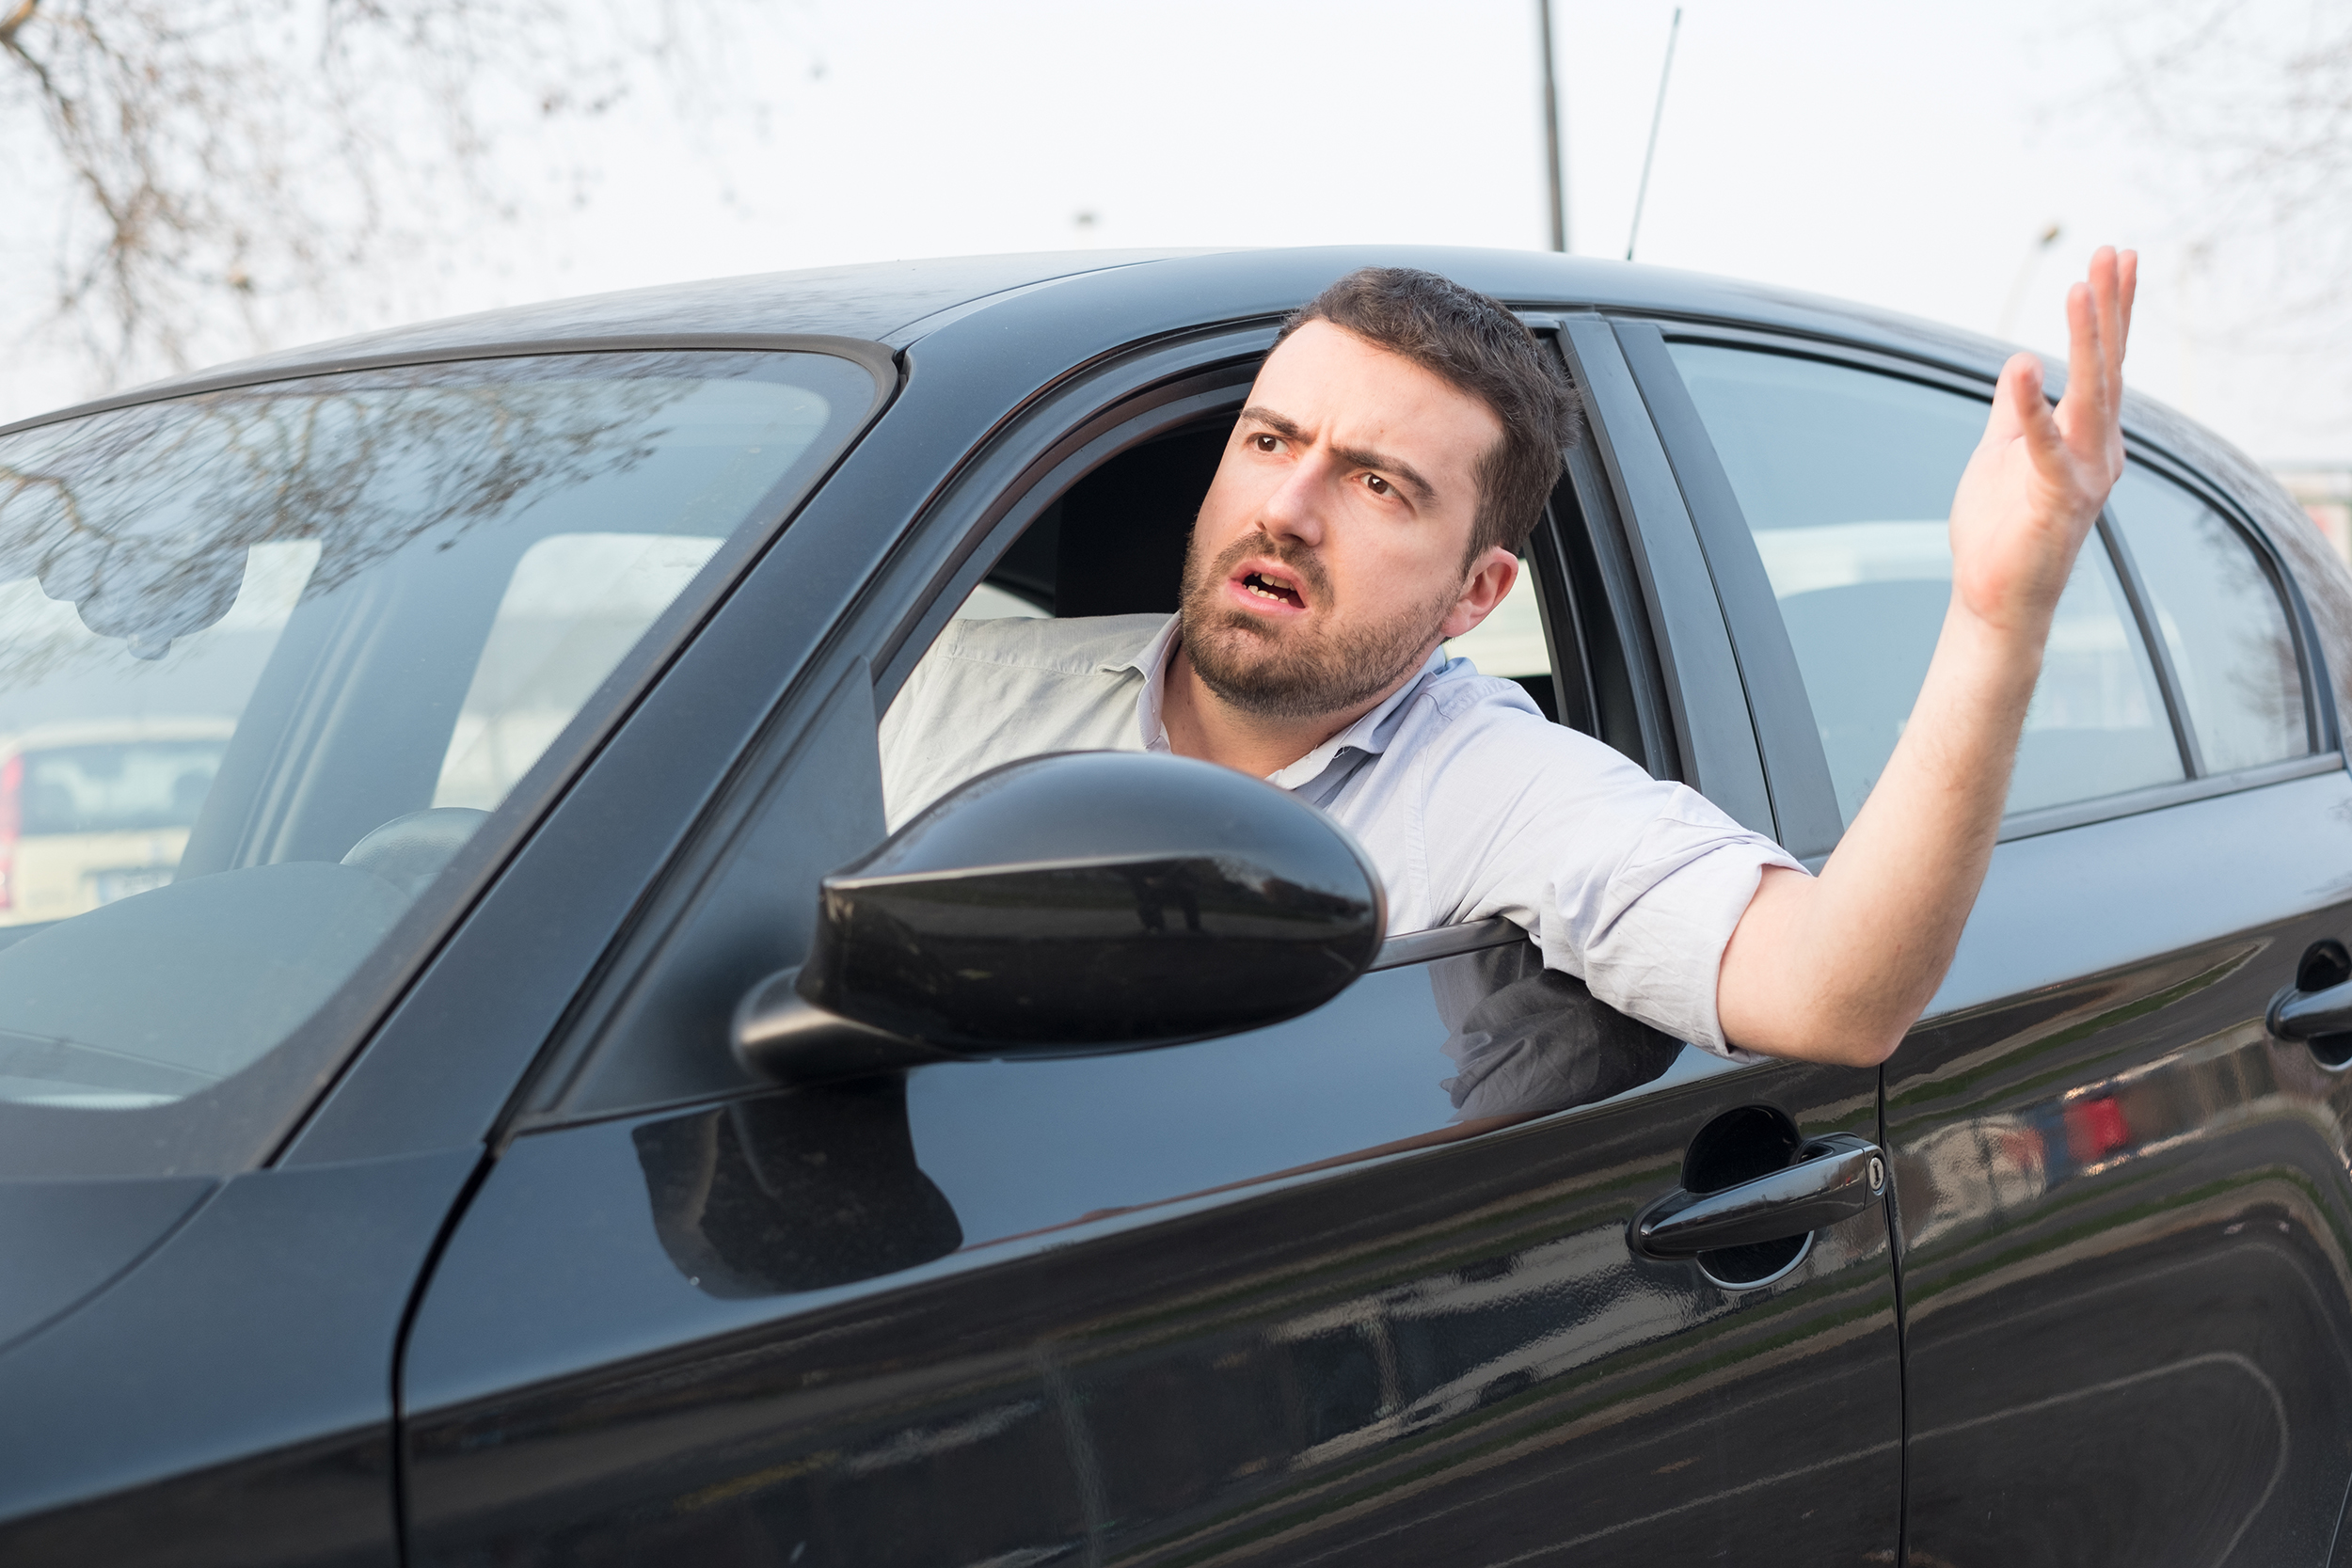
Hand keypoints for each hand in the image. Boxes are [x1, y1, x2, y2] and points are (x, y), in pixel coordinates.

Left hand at [1946, 247, 2136, 638]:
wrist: (1995, 598)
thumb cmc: (2002, 529)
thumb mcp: (2003, 451)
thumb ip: (2014, 409)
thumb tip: (2019, 362)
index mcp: (2089, 438)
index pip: (2103, 364)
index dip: (2109, 312)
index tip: (2115, 260)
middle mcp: (2100, 451)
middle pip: (2108, 367)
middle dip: (2110, 308)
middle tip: (2115, 251)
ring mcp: (2085, 475)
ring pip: (2091, 395)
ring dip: (2086, 339)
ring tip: (2082, 287)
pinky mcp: (2055, 499)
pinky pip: (2043, 447)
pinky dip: (2032, 408)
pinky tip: (2024, 367)